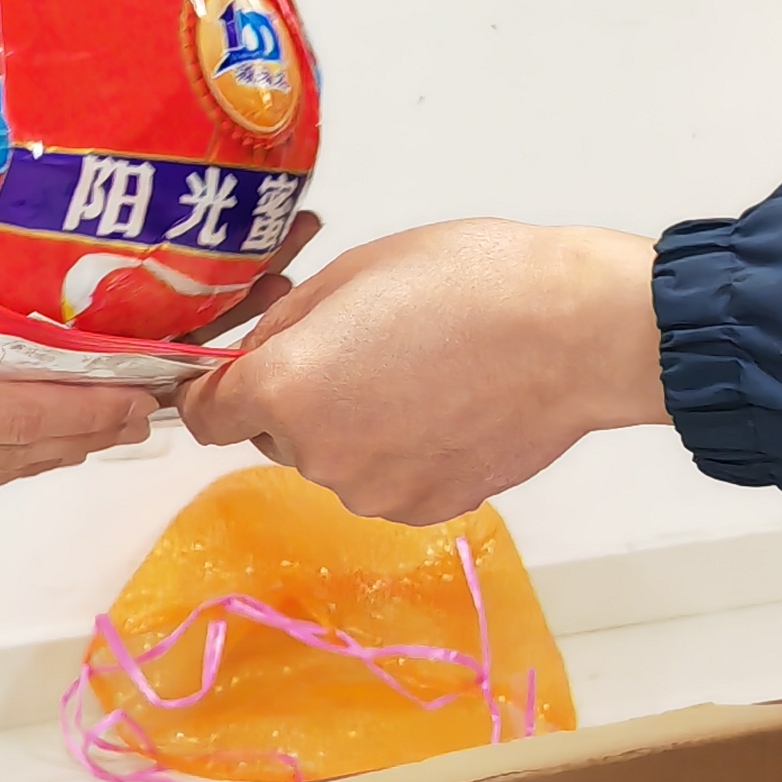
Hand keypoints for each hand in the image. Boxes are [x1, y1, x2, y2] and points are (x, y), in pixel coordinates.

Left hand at [187, 219, 669, 522]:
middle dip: (299, 398)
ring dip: (356, 426)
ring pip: (337, 460)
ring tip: (419, 370)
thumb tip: (258, 357)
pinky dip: (405, 450)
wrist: (575, 331)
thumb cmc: (469, 280)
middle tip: (359, 345)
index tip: (235, 373)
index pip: (206, 416)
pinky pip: (390, 479)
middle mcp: (320, 457)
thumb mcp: (354, 272)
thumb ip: (288, 324)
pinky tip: (450, 403)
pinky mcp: (430, 509)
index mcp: (288, 389)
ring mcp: (377, 492)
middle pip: (277, 436)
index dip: (215, 391)